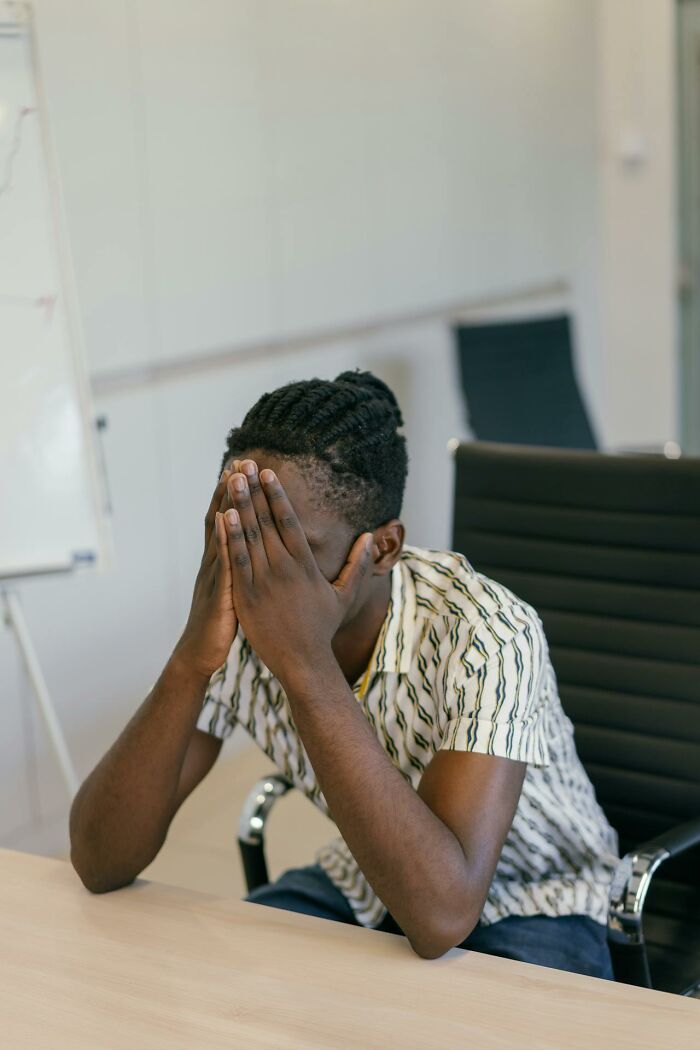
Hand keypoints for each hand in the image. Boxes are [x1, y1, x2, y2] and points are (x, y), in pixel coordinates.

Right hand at [172, 470, 237, 678]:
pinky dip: (223, 540)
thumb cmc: (220, 624)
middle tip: (238, 460)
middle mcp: (213, 563)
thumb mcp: (233, 591)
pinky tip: (225, 521)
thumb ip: (238, 569)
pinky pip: (222, 563)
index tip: (241, 467)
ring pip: (220, 534)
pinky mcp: (218, 594)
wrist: (199, 654)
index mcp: (220, 562)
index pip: (226, 521)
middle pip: (221, 519)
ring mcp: (213, 576)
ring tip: (231, 479)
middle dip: (229, 490)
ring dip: (225, 505)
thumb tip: (252, 552)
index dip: (232, 495)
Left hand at [222, 461, 372, 684]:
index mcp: (305, 564)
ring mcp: (263, 580)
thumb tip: (370, 538)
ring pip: (249, 534)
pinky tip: (222, 515)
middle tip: (243, 464)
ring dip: (239, 504)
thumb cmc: (322, 628)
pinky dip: (229, 535)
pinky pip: (236, 559)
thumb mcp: (344, 595)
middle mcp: (284, 567)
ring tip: (230, 480)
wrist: (302, 661)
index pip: (288, 520)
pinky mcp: (246, 595)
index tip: (268, 473)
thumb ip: (357, 564)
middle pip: (266, 520)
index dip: (277, 494)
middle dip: (254, 490)